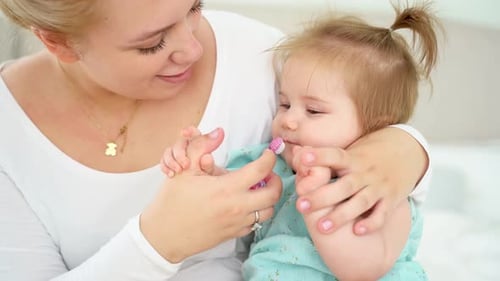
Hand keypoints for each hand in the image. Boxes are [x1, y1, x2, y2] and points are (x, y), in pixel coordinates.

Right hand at [142, 148, 281, 262]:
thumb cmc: (173, 201)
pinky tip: (247, 203)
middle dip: (276, 180)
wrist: (164, 235)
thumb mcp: (185, 169)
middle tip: (268, 172)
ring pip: (268, 211)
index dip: (269, 158)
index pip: (261, 170)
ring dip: (269, 198)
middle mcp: (237, 207)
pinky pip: (256, 223)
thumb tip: (219, 133)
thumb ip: (201, 147)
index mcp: (226, 188)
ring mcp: (237, 223)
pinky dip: (257, 211)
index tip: (268, 152)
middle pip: (273, 194)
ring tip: (259, 188)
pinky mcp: (234, 234)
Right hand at [161, 126, 225, 176]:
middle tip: (186, 165)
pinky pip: (164, 162)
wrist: (202, 183)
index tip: (184, 133)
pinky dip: (165, 167)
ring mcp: (177, 154)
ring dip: (171, 161)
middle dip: (180, 154)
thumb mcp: (210, 169)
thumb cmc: (207, 174)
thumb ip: (209, 163)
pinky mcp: (170, 163)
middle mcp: (187, 146)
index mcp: (199, 142)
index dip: (189, 131)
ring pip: (169, 152)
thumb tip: (207, 157)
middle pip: (179, 143)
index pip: (194, 133)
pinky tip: (171, 174)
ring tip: (178, 171)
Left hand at [292, 127, 427, 235]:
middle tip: (300, 206)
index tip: (302, 158)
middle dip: (321, 197)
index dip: (318, 156)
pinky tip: (357, 232)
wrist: (407, 152)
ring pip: (360, 202)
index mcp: (352, 159)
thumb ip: (328, 157)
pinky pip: (381, 214)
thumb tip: (295, 153)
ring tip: (322, 227)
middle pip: (343, 186)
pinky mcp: (391, 200)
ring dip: (341, 215)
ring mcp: (379, 186)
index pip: (334, 155)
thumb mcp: (350, 151)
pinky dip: (371, 223)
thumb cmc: (368, 154)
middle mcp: (365, 173)